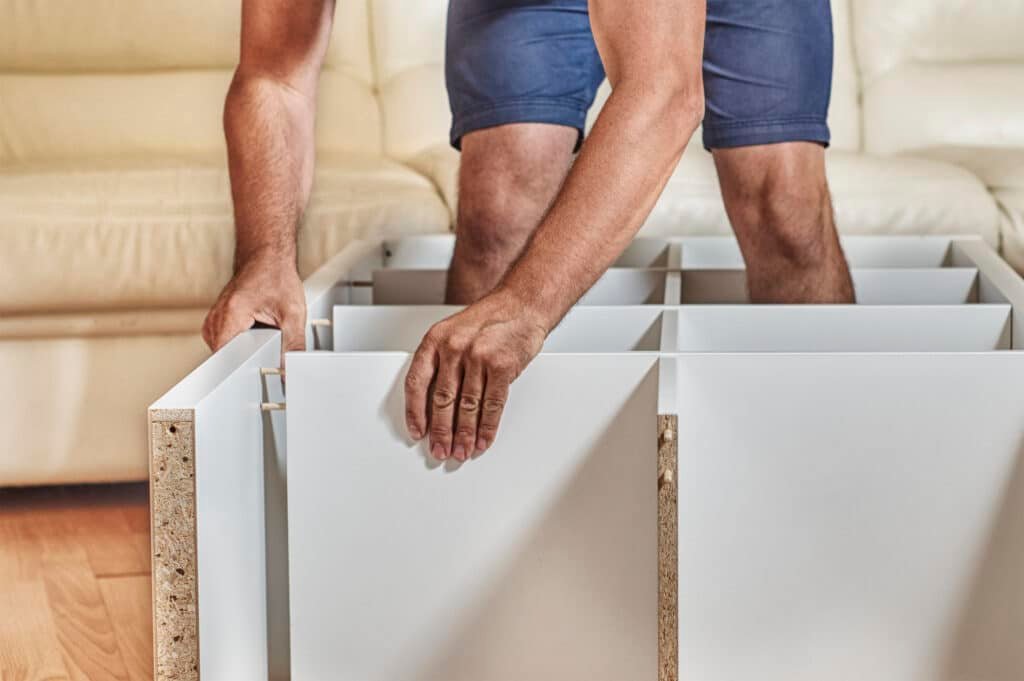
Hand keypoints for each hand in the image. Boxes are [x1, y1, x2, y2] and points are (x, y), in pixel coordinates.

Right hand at [202, 252, 305, 368]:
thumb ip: (292, 346)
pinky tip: (257, 330)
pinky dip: (244, 342)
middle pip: (229, 358)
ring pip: (229, 353)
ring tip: (264, 332)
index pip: (228, 361)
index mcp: (230, 316)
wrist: (266, 258)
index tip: (261, 368)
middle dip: (252, 359)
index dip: (248, 369)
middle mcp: (216, 319)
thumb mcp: (292, 314)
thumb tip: (290, 371)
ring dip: (248, 350)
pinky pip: (228, 344)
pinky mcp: (217, 323)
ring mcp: (213, 322)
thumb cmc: (277, 278)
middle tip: (269, 342)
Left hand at [405, 292, 547, 461]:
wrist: (522, 304)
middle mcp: (454, 347)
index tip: (418, 431)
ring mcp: (478, 357)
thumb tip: (435, 404)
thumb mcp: (454, 332)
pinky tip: (483, 439)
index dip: (415, 412)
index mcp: (436, 340)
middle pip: (442, 400)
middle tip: (440, 449)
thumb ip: (442, 362)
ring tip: (461, 451)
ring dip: (464, 434)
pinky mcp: (502, 366)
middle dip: (441, 431)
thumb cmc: (489, 319)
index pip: (417, 382)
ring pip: (467, 407)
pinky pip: (492, 405)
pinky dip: (487, 427)